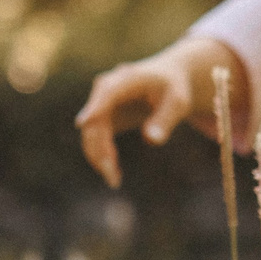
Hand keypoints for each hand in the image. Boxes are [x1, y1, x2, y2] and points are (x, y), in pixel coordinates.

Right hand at [74, 37, 240, 188]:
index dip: (95, 106)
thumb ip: (166, 119)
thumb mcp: (178, 102)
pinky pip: (96, 138)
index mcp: (127, 79)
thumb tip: (151, 140)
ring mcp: (101, 103)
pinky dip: (102, 156)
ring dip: (98, 156)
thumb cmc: (174, 89)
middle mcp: (107, 89)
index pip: (107, 92)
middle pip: (95, 119)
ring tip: (114, 181)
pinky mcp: (102, 117)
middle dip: (100, 148)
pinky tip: (115, 175)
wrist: (167, 81)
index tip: (83, 123)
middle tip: (112, 177)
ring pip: (91, 132)